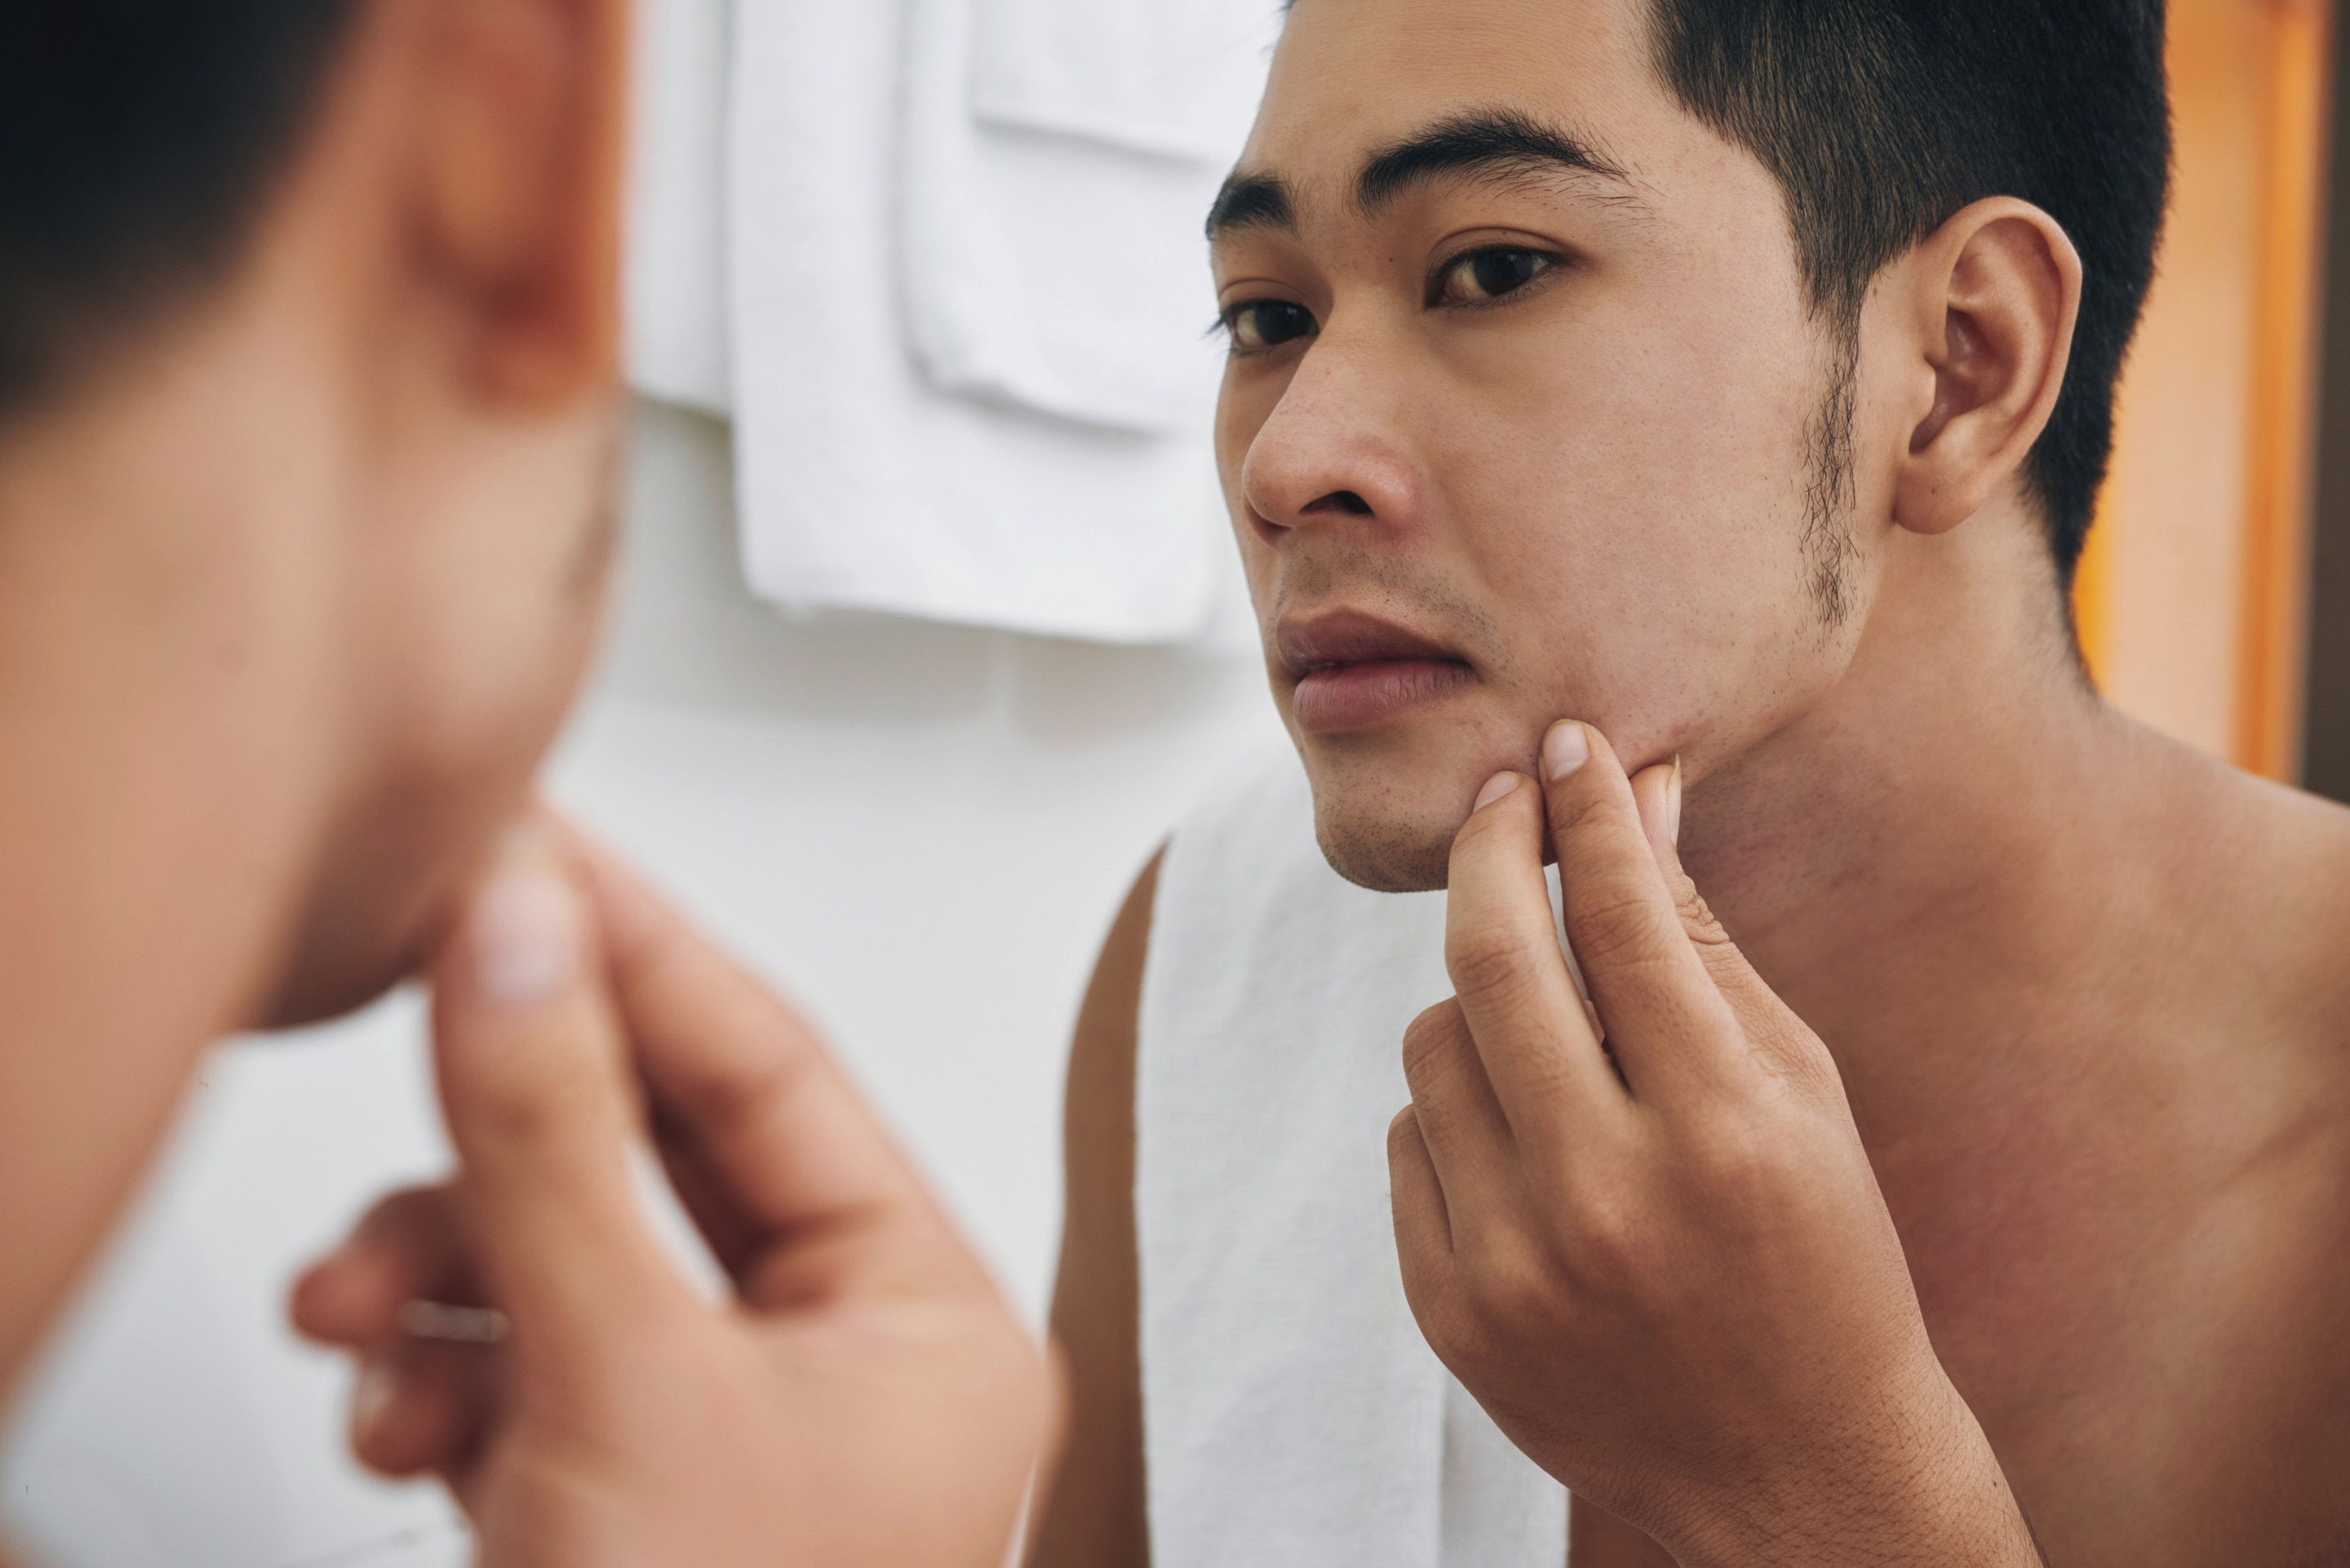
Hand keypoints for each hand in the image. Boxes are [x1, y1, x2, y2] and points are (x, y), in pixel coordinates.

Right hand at [293, 825, 1054, 1567]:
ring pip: (564, 1263)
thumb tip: (518, 935)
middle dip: (497, 1132)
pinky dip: (431, 1374)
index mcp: (928, 1326)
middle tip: (414, 1005)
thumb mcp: (624, 1379)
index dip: (635, 945)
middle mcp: (846, 1372)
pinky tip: (389, 1413)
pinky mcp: (621, 1504)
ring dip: (431, 1270)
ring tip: (352, 1305)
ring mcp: (730, 1441)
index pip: (774, 1066)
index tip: (528, 851)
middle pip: (654, 1157)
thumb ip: (557, 1145)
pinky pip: (519, 1371)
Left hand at [1388, 723, 2040, 1566]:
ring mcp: (1514, 1262)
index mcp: (1724, 1131)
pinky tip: (1531, 1137)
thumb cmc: (1821, 1256)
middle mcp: (1607, 1196)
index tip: (1566, 741)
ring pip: (1431, 1041)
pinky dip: (1458, 1108)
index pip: (1627, 917)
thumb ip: (1703, 946)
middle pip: (1490, 955)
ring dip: (1478, 1000)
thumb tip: (1635, 793)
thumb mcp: (1802, 1095)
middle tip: (1498, 796)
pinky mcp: (1449, 1309)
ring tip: (1550, 1031)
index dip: (1590, 808)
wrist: (1794, 1475)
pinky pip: (1409, 1137)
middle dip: (1488, 844)